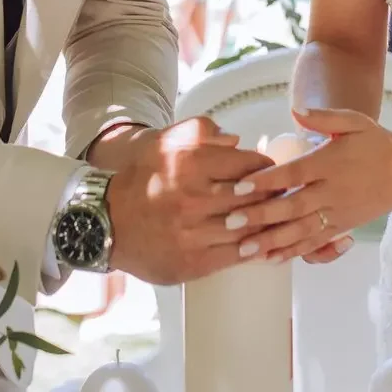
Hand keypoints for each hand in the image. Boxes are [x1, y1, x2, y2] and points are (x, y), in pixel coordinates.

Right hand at [99, 117, 279, 284]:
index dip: (268, 168)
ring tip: (281, 220)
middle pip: (254, 197)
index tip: (275, 173)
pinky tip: (263, 245)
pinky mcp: (192, 261)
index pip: (250, 165)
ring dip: (269, 224)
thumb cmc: (142, 178)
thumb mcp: (165, 141)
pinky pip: (234, 255)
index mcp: (190, 163)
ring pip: (248, 228)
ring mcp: (193, 232)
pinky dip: (254, 250)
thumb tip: (237, 140)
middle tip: (285, 196)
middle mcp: (193, 198)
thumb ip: (202, 130)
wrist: (106, 221)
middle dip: (275, 196)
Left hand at [222, 108, 391, 264]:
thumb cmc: (375, 143)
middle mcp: (332, 191)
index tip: (239, 186)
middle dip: (260, 216)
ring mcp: (337, 213)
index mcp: (330, 163)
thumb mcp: (354, 122)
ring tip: (244, 249)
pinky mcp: (342, 228)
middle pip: (292, 207)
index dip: (266, 181)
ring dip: (271, 241)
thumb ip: (324, 118)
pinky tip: (271, 260)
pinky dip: (293, 252)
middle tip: (230, 222)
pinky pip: (315, 243)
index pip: (294, 174)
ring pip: (301, 230)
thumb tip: (295, 110)